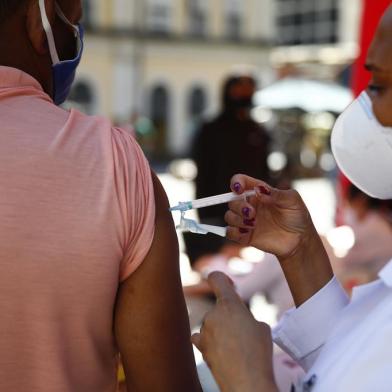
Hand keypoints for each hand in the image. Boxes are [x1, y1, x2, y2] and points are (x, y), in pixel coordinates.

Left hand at [192, 272, 277, 391]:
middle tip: (243, 331)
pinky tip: (219, 348)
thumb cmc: (259, 352)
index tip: (230, 286)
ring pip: (212, 323)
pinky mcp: (200, 346)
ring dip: (221, 329)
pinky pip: (201, 337)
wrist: (247, 381)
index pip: (216, 278)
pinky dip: (208, 340)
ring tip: (237, 346)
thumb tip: (239, 321)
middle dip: (229, 315)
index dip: (222, 278)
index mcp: (229, 303)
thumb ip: (245, 316)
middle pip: (219, 307)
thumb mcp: (261, 326)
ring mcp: (204, 330)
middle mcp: (213, 313)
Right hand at [225, 174, 313, 260]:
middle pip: (232, 201)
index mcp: (258, 192)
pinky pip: (229, 233)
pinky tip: (247, 233)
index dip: (236, 183)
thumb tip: (258, 190)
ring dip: (237, 219)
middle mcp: (250, 205)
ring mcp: (246, 221)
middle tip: (252, 213)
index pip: (240, 182)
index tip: (239, 189)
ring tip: (253, 224)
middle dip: (239, 206)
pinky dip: (234, 232)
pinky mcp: (245, 236)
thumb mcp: (292, 200)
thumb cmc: (297, 216)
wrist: (300, 240)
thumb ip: (276, 193)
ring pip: (229, 216)